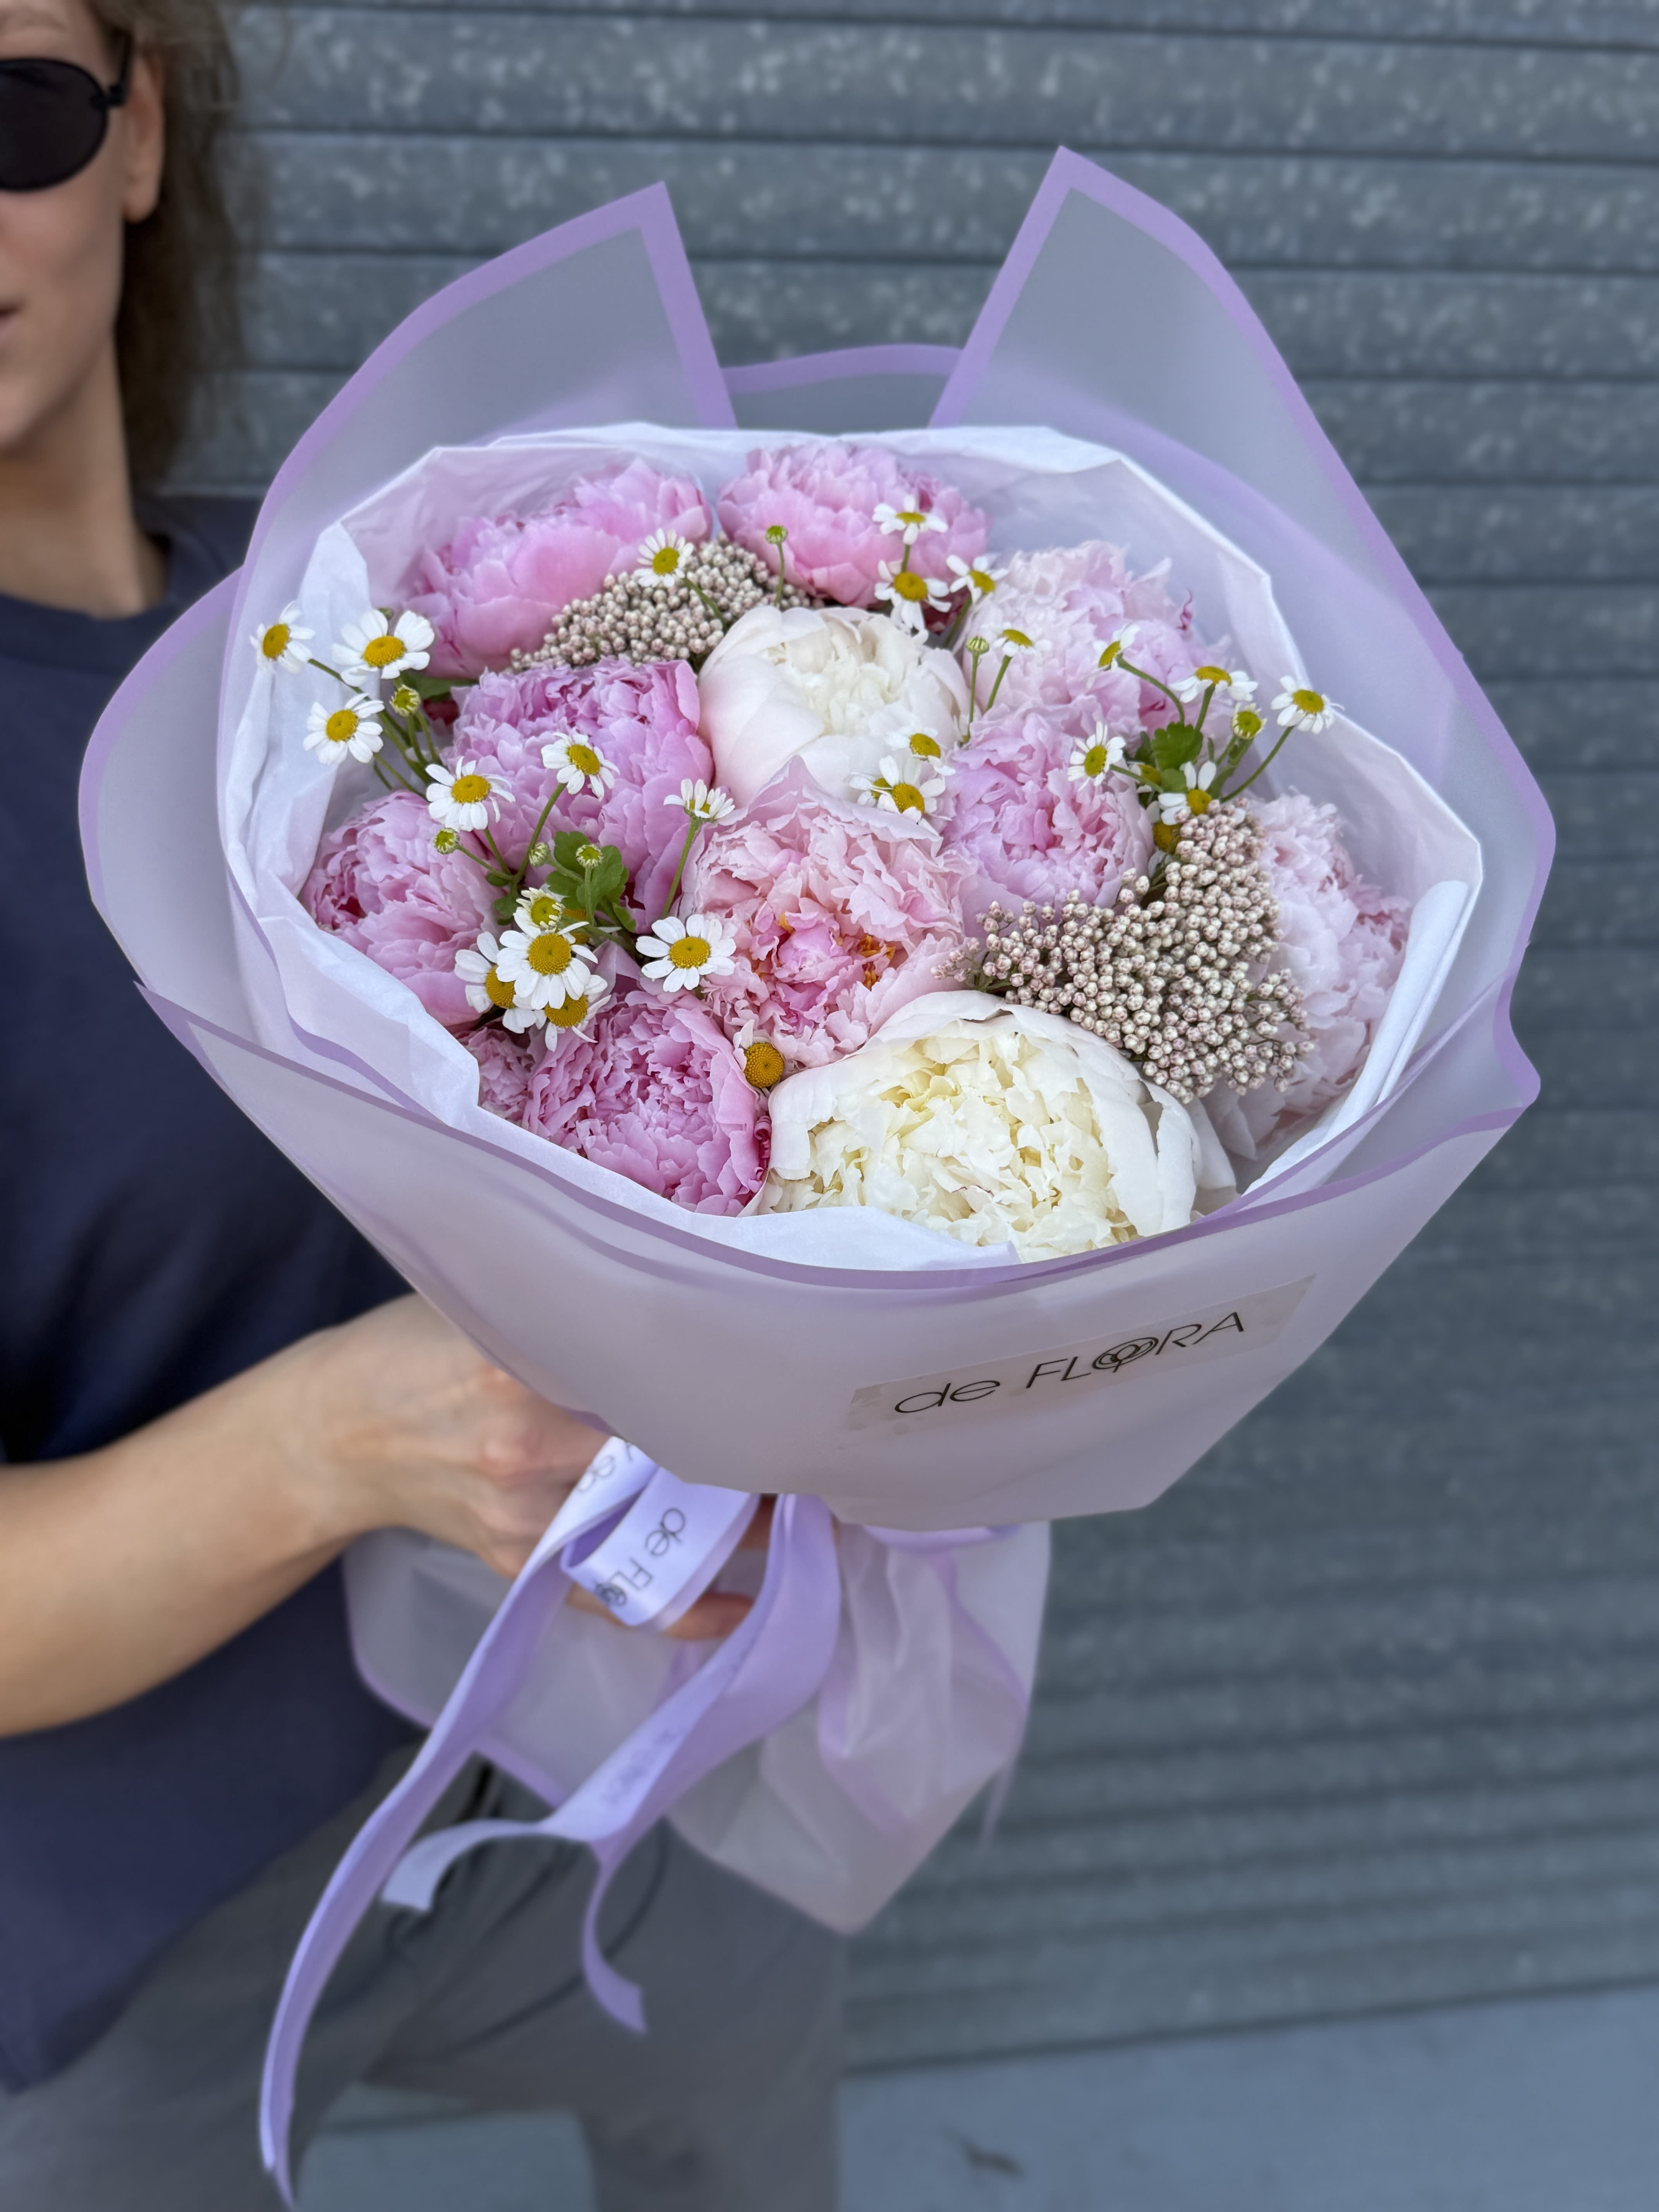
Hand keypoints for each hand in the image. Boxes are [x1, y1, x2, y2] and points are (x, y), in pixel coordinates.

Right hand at [282, 1296, 763, 1638]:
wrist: (333, 1434)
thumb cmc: (418, 1348)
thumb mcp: (492, 1304)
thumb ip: (578, 1307)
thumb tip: (691, 1292)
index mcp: (525, 1369)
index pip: (659, 1381)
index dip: (733, 1391)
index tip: (794, 1387)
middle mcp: (530, 1449)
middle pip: (676, 1460)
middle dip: (755, 1461)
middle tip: (821, 1450)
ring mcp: (529, 1519)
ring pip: (661, 1532)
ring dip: (742, 1528)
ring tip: (810, 1509)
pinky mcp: (525, 1564)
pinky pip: (621, 1598)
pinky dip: (689, 1606)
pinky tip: (747, 1602)